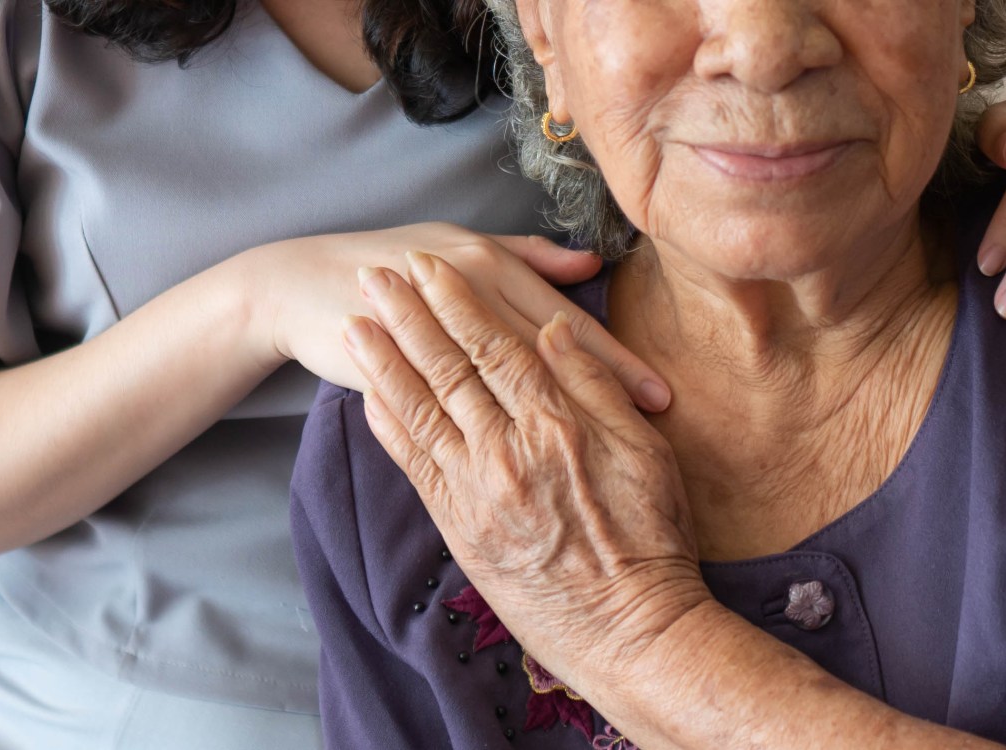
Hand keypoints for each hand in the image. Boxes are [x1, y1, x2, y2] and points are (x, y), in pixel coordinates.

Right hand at [238, 222, 670, 410]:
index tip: (658, 393)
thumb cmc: (395, 262)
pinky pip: (444, 415)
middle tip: (651, 423)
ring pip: (504, 380)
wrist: (303, 282)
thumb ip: (526, 258)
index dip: (613, 360)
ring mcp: (429, 338)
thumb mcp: (462, 247)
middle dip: (601, 388)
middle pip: (548, 352)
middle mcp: (463, 296)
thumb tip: (588, 266)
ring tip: (597, 452)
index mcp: (486, 264)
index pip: (565, 322)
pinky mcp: (396, 374)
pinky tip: (510, 460)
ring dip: (551, 415)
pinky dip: (479, 436)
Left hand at [341, 252, 706, 687]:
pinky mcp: (459, 525)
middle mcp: (507, 448)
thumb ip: (595, 386)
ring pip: (420, 409)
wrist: (629, 630)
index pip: (497, 344)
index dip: (459, 301)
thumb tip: (555, 330)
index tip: (431, 266)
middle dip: (409, 315)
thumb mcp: (644, 452)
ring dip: (384, 360)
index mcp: (556, 422)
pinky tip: (367, 395)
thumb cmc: (650, 539)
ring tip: (354, 322)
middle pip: (448, 366)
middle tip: (375, 274)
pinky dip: (389, 425)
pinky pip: (413, 465)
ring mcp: (476, 489)